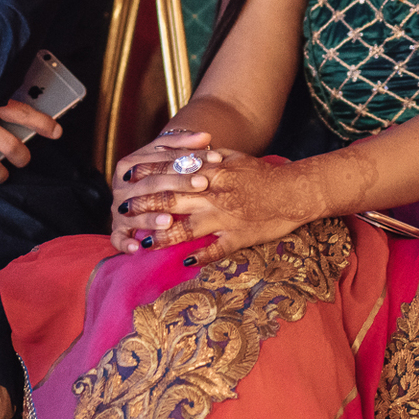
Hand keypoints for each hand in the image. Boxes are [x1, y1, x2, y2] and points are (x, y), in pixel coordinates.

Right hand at [110, 130, 220, 251]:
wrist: (144, 193)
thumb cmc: (163, 174)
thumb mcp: (171, 157)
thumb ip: (186, 145)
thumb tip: (206, 136)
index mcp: (131, 163)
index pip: (160, 158)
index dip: (187, 157)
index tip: (215, 157)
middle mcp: (122, 185)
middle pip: (151, 184)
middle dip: (177, 184)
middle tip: (202, 184)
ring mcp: (119, 208)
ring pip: (134, 213)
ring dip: (151, 218)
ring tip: (170, 220)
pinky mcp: (117, 229)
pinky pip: (118, 238)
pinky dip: (125, 243)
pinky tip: (138, 248)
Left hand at [117, 143, 309, 263]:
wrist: (295, 191)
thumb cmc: (263, 174)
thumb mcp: (233, 158)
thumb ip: (206, 158)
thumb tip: (184, 155)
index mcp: (213, 172)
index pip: (173, 172)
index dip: (147, 175)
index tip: (126, 177)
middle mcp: (215, 194)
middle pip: (172, 200)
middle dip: (144, 205)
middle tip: (122, 211)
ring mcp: (226, 217)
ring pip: (187, 228)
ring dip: (162, 236)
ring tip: (143, 242)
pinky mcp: (239, 237)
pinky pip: (215, 250)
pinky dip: (199, 257)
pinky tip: (183, 262)